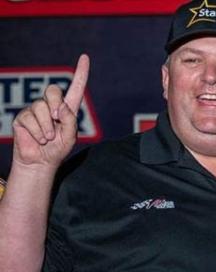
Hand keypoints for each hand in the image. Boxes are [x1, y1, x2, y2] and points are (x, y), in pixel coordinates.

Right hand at [12, 54, 89, 172]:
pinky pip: (30, 118)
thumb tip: (61, 106)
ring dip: (47, 127)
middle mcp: (51, 106)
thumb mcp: (70, 137)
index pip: (75, 87)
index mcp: (67, 109)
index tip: (85, 57)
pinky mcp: (23, 117)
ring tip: (48, 138)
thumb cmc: (58, 149)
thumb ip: (70, 121)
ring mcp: (35, 110)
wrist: (41, 162)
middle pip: (52, 90)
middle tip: (57, 119)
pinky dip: (37, 132)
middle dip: (55, 104)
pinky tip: (39, 139)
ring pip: (41, 107)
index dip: (80, 73)